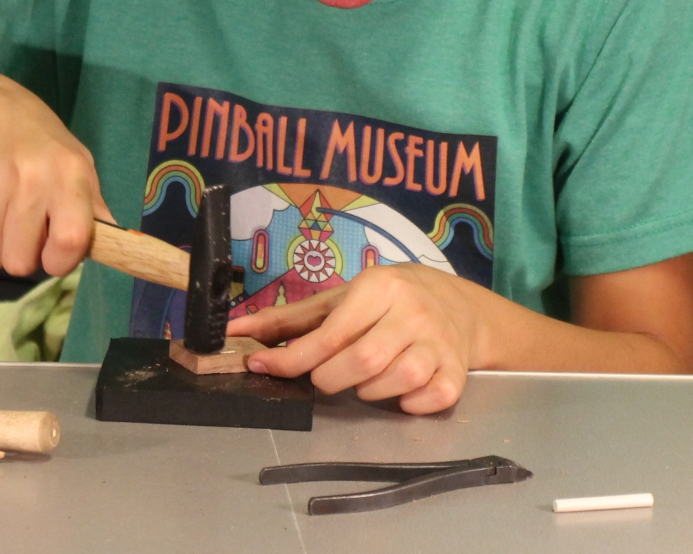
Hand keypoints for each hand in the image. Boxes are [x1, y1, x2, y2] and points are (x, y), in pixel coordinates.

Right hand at [0, 74, 113, 277]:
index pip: (69, 241)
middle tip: (23, 230)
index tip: (53, 255)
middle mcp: (29, 179)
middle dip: (22, 254)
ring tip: (1, 212)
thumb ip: (94, 205)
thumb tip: (114, 240)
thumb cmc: (38, 140)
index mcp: (68, 174)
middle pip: (20, 263)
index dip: (60, 261)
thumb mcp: (77, 161)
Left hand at [226, 264, 487, 413]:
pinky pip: (428, 400)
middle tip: (326, 376)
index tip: (262, 368)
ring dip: (367, 392)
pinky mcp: (457, 373)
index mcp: (379, 287)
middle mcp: (413, 312)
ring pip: (394, 382)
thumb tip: (235, 331)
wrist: (457, 305)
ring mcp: (439, 344)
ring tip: (363, 379)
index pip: (329, 334)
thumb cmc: (386, 302)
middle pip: (361, 362)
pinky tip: (398, 392)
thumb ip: (288, 319)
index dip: (291, 359)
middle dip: (330, 379)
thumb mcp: (339, 300)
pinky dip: (407, 405)